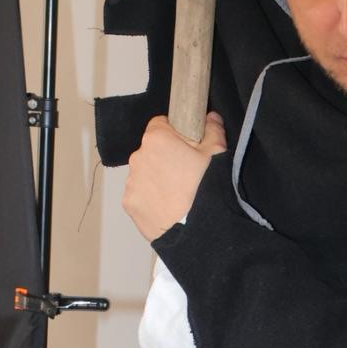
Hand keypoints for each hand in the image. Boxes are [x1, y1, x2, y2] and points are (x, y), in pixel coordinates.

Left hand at [123, 112, 226, 242]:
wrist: (195, 230)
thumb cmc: (206, 187)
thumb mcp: (217, 153)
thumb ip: (213, 129)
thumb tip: (211, 117)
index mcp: (157, 138)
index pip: (160, 124)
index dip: (174, 134)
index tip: (185, 147)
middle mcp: (138, 156)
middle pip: (151, 151)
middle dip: (164, 158)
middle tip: (184, 175)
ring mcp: (131, 181)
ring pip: (144, 173)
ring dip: (155, 179)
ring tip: (175, 195)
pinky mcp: (129, 203)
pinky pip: (139, 195)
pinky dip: (149, 199)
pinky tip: (165, 208)